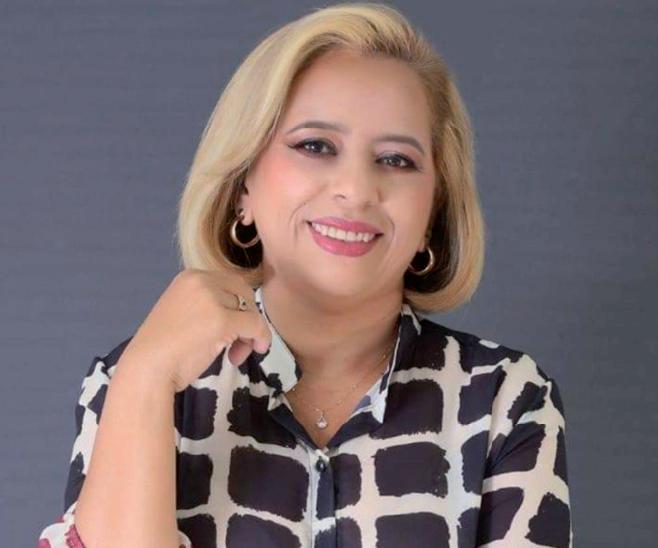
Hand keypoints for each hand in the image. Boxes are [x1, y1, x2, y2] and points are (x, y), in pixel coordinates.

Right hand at [119, 268, 271, 392]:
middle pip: (244, 293)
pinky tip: (251, 352)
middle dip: (248, 319)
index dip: (239, 307)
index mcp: (191, 277)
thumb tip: (244, 315)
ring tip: (235, 356)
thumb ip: (209, 306)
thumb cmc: (163, 349)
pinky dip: (260, 338)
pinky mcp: (221, 320)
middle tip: (238, 346)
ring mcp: (211, 299)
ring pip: (251, 311)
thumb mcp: (186, 313)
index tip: (232, 331)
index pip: (231, 284)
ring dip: (250, 334)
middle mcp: (202, 281)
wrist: (147, 369)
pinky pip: (255, 325)